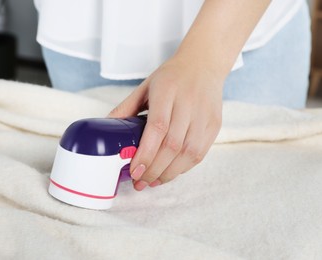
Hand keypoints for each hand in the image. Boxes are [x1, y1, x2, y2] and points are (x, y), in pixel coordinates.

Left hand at [108, 54, 222, 190]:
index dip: (146, 154)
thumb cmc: (171, 77)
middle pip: (173, 145)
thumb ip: (126, 108)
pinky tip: (170, 172)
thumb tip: (107, 128)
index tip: (134, 171)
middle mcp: (189, 103)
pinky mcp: (214, 125)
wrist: (203, 64)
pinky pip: (200, 153)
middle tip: (140, 182)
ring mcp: (204, 115)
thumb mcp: (145, 87)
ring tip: (153, 181)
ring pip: (189, 153)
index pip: (158, 128)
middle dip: (155, 169)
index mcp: (167, 91)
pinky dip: (184, 167)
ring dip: (169, 173)